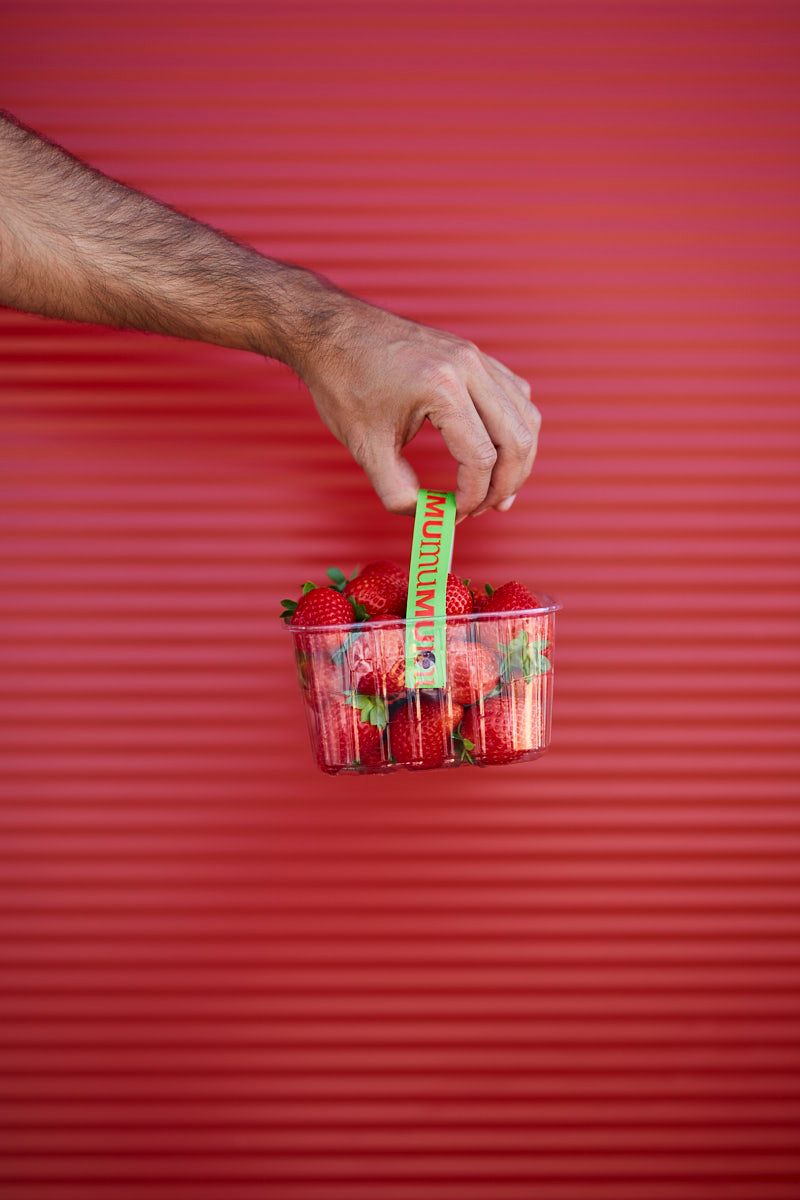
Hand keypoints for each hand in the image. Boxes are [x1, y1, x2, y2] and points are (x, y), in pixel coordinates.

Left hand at [298, 294, 540, 518]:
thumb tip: (428, 516)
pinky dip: (515, 428)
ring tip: (499, 489)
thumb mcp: (365, 446)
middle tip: (489, 509)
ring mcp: (475, 357)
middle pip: (517, 439)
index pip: (481, 458)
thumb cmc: (344, 382)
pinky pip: (515, 395)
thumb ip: (397, 491)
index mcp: (441, 388)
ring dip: (519, 459)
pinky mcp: (474, 355)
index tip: (456, 513)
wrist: (332, 331)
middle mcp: (468, 367)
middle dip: (507, 484)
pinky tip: (498, 450)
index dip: (474, 496)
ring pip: (526, 416)